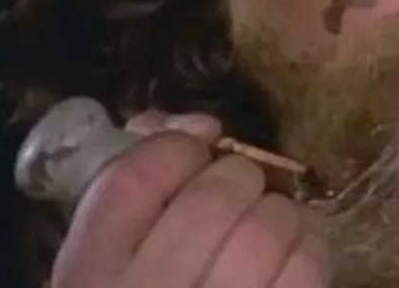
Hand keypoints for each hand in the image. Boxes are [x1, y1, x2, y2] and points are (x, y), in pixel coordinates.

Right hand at [51, 111, 328, 287]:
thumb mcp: (109, 265)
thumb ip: (136, 198)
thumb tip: (200, 125)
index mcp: (90, 277)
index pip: (133, 178)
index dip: (177, 146)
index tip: (197, 146)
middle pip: (213, 198)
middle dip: (239, 178)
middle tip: (240, 189)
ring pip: (269, 228)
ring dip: (280, 214)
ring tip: (269, 227)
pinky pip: (307, 268)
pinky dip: (308, 249)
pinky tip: (292, 259)